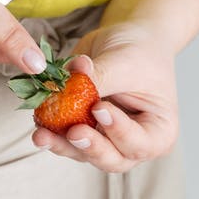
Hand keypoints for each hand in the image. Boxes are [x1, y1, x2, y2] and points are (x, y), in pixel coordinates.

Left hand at [32, 23, 179, 172]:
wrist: (129, 40)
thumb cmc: (140, 51)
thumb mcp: (125, 61)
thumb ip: (100, 79)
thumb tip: (66, 88)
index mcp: (159, 132)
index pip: (140, 143)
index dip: (119, 131)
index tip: (100, 108)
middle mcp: (134, 144)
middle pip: (112, 159)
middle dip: (90, 148)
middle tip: (74, 132)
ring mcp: (107, 141)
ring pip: (84, 153)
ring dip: (62, 145)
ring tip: (43, 134)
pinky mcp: (84, 132)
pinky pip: (66, 139)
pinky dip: (53, 132)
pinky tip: (39, 124)